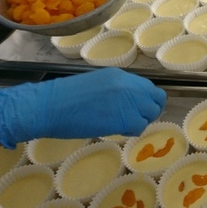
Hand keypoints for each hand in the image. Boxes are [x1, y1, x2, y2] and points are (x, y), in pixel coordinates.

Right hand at [0, 68, 165, 148]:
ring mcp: (129, 102)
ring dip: (141, 121)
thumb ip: (117, 89)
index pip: (149, 87)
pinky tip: (119, 130)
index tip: (141, 108)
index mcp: (122, 76)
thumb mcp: (97, 83)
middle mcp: (130, 86)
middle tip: (137, 119)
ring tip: (124, 125)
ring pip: (150, 114)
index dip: (148, 99)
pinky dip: (132, 130)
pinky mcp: (124, 118)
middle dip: (150, 111)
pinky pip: (139, 126)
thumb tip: (129, 101)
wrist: (50, 106)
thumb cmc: (66, 96)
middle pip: (156, 99)